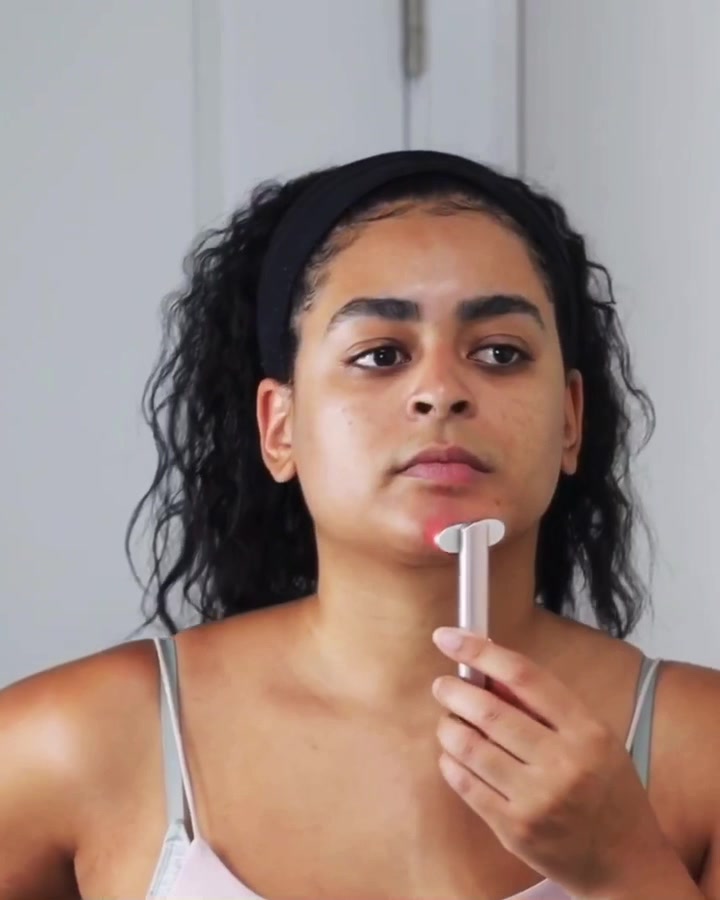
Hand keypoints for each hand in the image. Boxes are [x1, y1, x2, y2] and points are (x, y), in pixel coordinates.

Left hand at [430, 627, 673, 897]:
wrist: (626, 863)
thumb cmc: (606, 790)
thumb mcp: (594, 737)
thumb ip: (544, 705)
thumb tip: (488, 672)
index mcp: (587, 731)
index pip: (524, 676)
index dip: (479, 651)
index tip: (449, 638)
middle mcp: (563, 763)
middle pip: (490, 711)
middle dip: (454, 691)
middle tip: (443, 685)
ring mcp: (537, 800)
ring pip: (469, 747)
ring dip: (448, 727)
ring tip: (449, 721)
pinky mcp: (515, 830)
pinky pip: (465, 784)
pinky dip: (450, 763)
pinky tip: (453, 755)